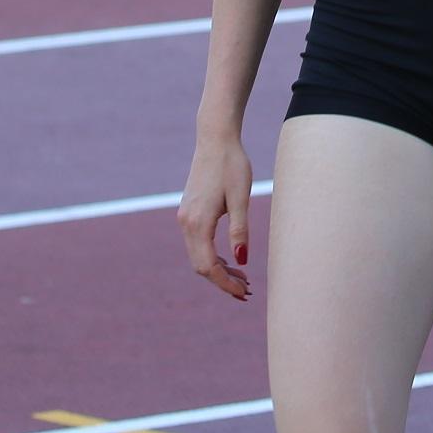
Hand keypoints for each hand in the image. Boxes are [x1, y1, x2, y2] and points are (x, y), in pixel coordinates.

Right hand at [177, 131, 253, 300]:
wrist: (215, 139)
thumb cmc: (232, 166)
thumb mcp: (241, 199)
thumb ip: (240, 231)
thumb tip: (242, 261)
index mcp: (198, 222)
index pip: (209, 266)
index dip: (226, 283)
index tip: (244, 293)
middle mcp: (186, 223)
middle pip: (200, 266)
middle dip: (222, 281)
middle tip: (247, 290)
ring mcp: (184, 217)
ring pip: (197, 256)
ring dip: (218, 270)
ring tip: (242, 278)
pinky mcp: (188, 212)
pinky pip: (197, 244)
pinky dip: (212, 256)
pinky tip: (230, 259)